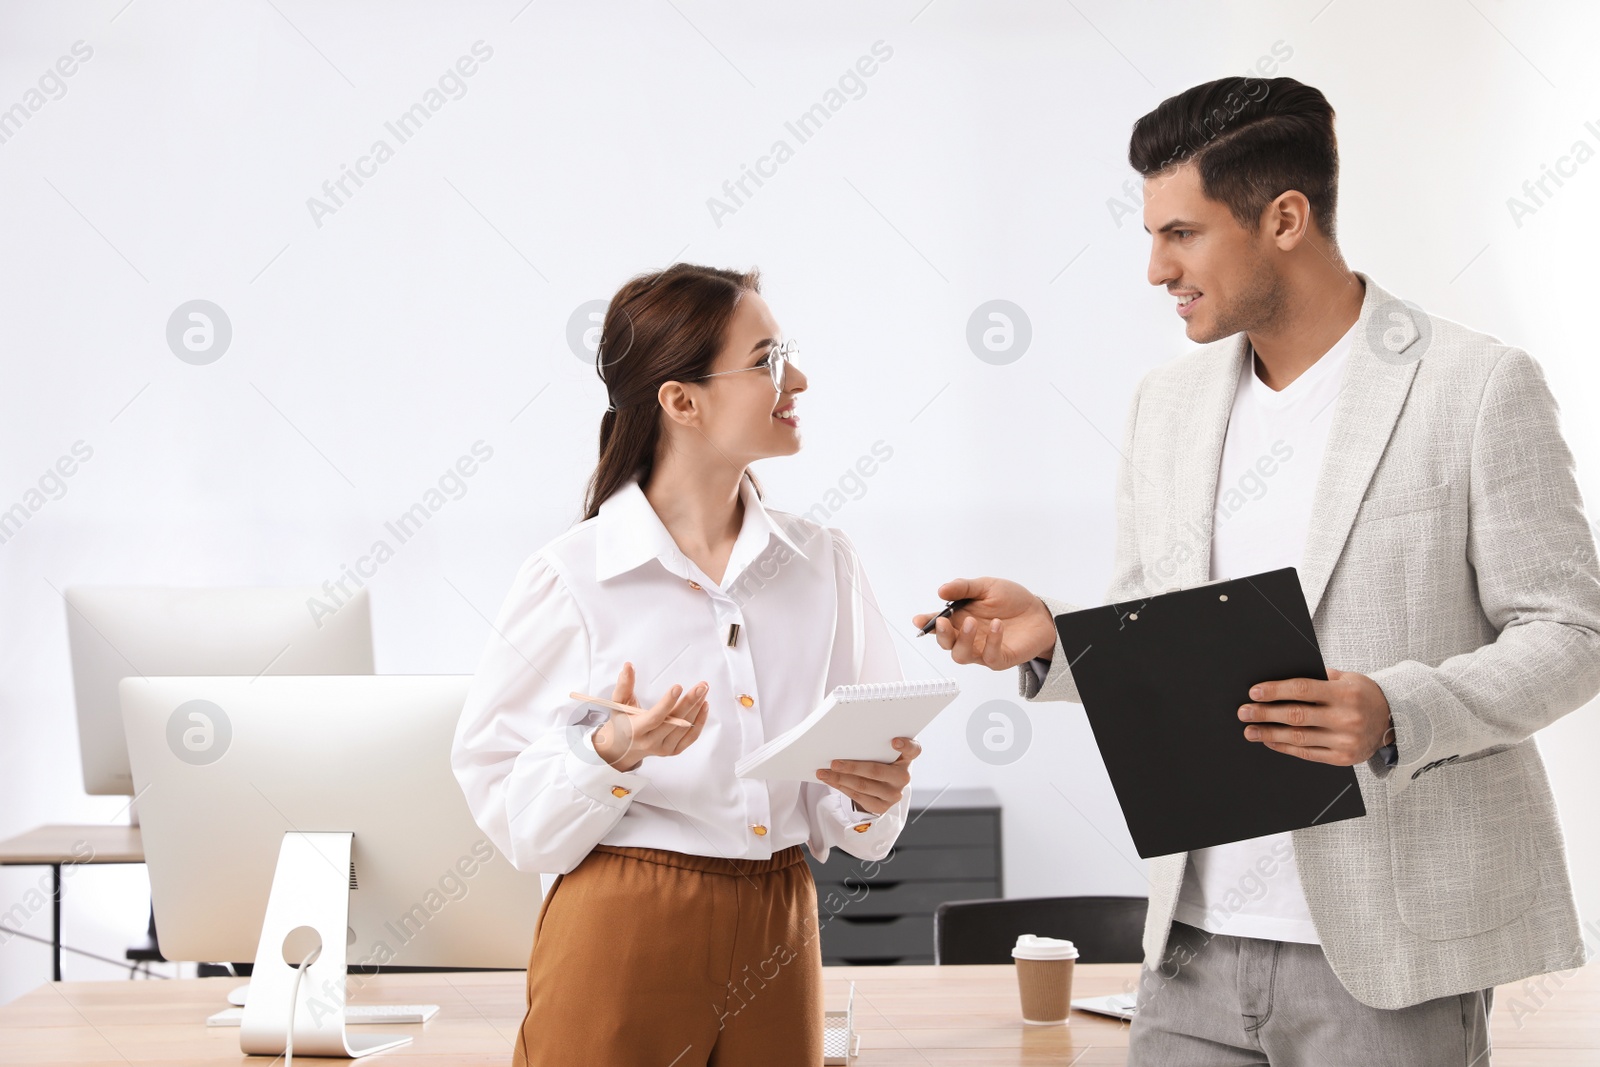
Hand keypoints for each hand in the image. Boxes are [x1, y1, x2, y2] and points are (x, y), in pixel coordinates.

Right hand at [590, 662, 708, 771]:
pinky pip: (691, 737)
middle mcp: (650, 742)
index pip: (655, 717)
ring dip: (696, 708)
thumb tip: (629, 666)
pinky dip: (700, 721)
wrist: (623, 747)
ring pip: (685, 728)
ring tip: (703, 690)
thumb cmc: (622, 721)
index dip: (667, 703)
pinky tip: (704, 706)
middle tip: (701, 686)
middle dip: (690, 702)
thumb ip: (624, 685)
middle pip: (674, 721)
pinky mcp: (673, 751)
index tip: (678, 687)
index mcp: (635, 730)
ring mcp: (663, 748)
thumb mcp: (619, 703)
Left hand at [816, 737, 921, 814]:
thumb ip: (875, 744)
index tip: (894, 741)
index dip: (905, 745)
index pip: (914, 750)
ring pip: (863, 786)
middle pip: (876, 771)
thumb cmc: (880, 762)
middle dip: (852, 767)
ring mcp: (894, 794)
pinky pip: (858, 797)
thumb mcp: (882, 752)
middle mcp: (903, 777)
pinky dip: (841, 787)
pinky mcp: (882, 807)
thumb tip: (846, 739)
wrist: (883, 787)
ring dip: (840, 778)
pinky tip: (831, 781)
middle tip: (834, 762)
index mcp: (907, 759)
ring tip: (824, 773)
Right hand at [912, 577, 1055, 670]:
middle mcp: (968, 636)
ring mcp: (982, 650)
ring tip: (972, 622)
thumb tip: (942, 590)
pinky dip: (991, 641)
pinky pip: (989, 656)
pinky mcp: (999, 658)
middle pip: (945, 643)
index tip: (918, 620)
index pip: (937, 624)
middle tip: (944, 621)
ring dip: (962, 639)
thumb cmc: (1011, 601)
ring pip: (961, 655)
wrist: (1040, 612)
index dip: (925, 624)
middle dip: (940, 634)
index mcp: (960, 618)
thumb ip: (963, 588)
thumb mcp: (986, 586)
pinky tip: (997, 625)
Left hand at [1238, 668, 1393, 765]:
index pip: (1303, 689)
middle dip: (1265, 714)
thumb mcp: (1346, 678)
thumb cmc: (1363, 695)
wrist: (1394, 720)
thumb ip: (1318, 678)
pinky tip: (1270, 741)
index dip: (1275, 691)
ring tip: (1250, 730)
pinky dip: (1284, 747)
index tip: (1254, 692)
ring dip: (1269, 734)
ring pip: (1298, 737)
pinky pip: (1307, 753)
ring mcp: (1345, 741)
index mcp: (1345, 694)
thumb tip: (1280, 677)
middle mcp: (1346, 718)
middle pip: (1296, 715)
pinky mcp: (1342, 758)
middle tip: (1244, 712)